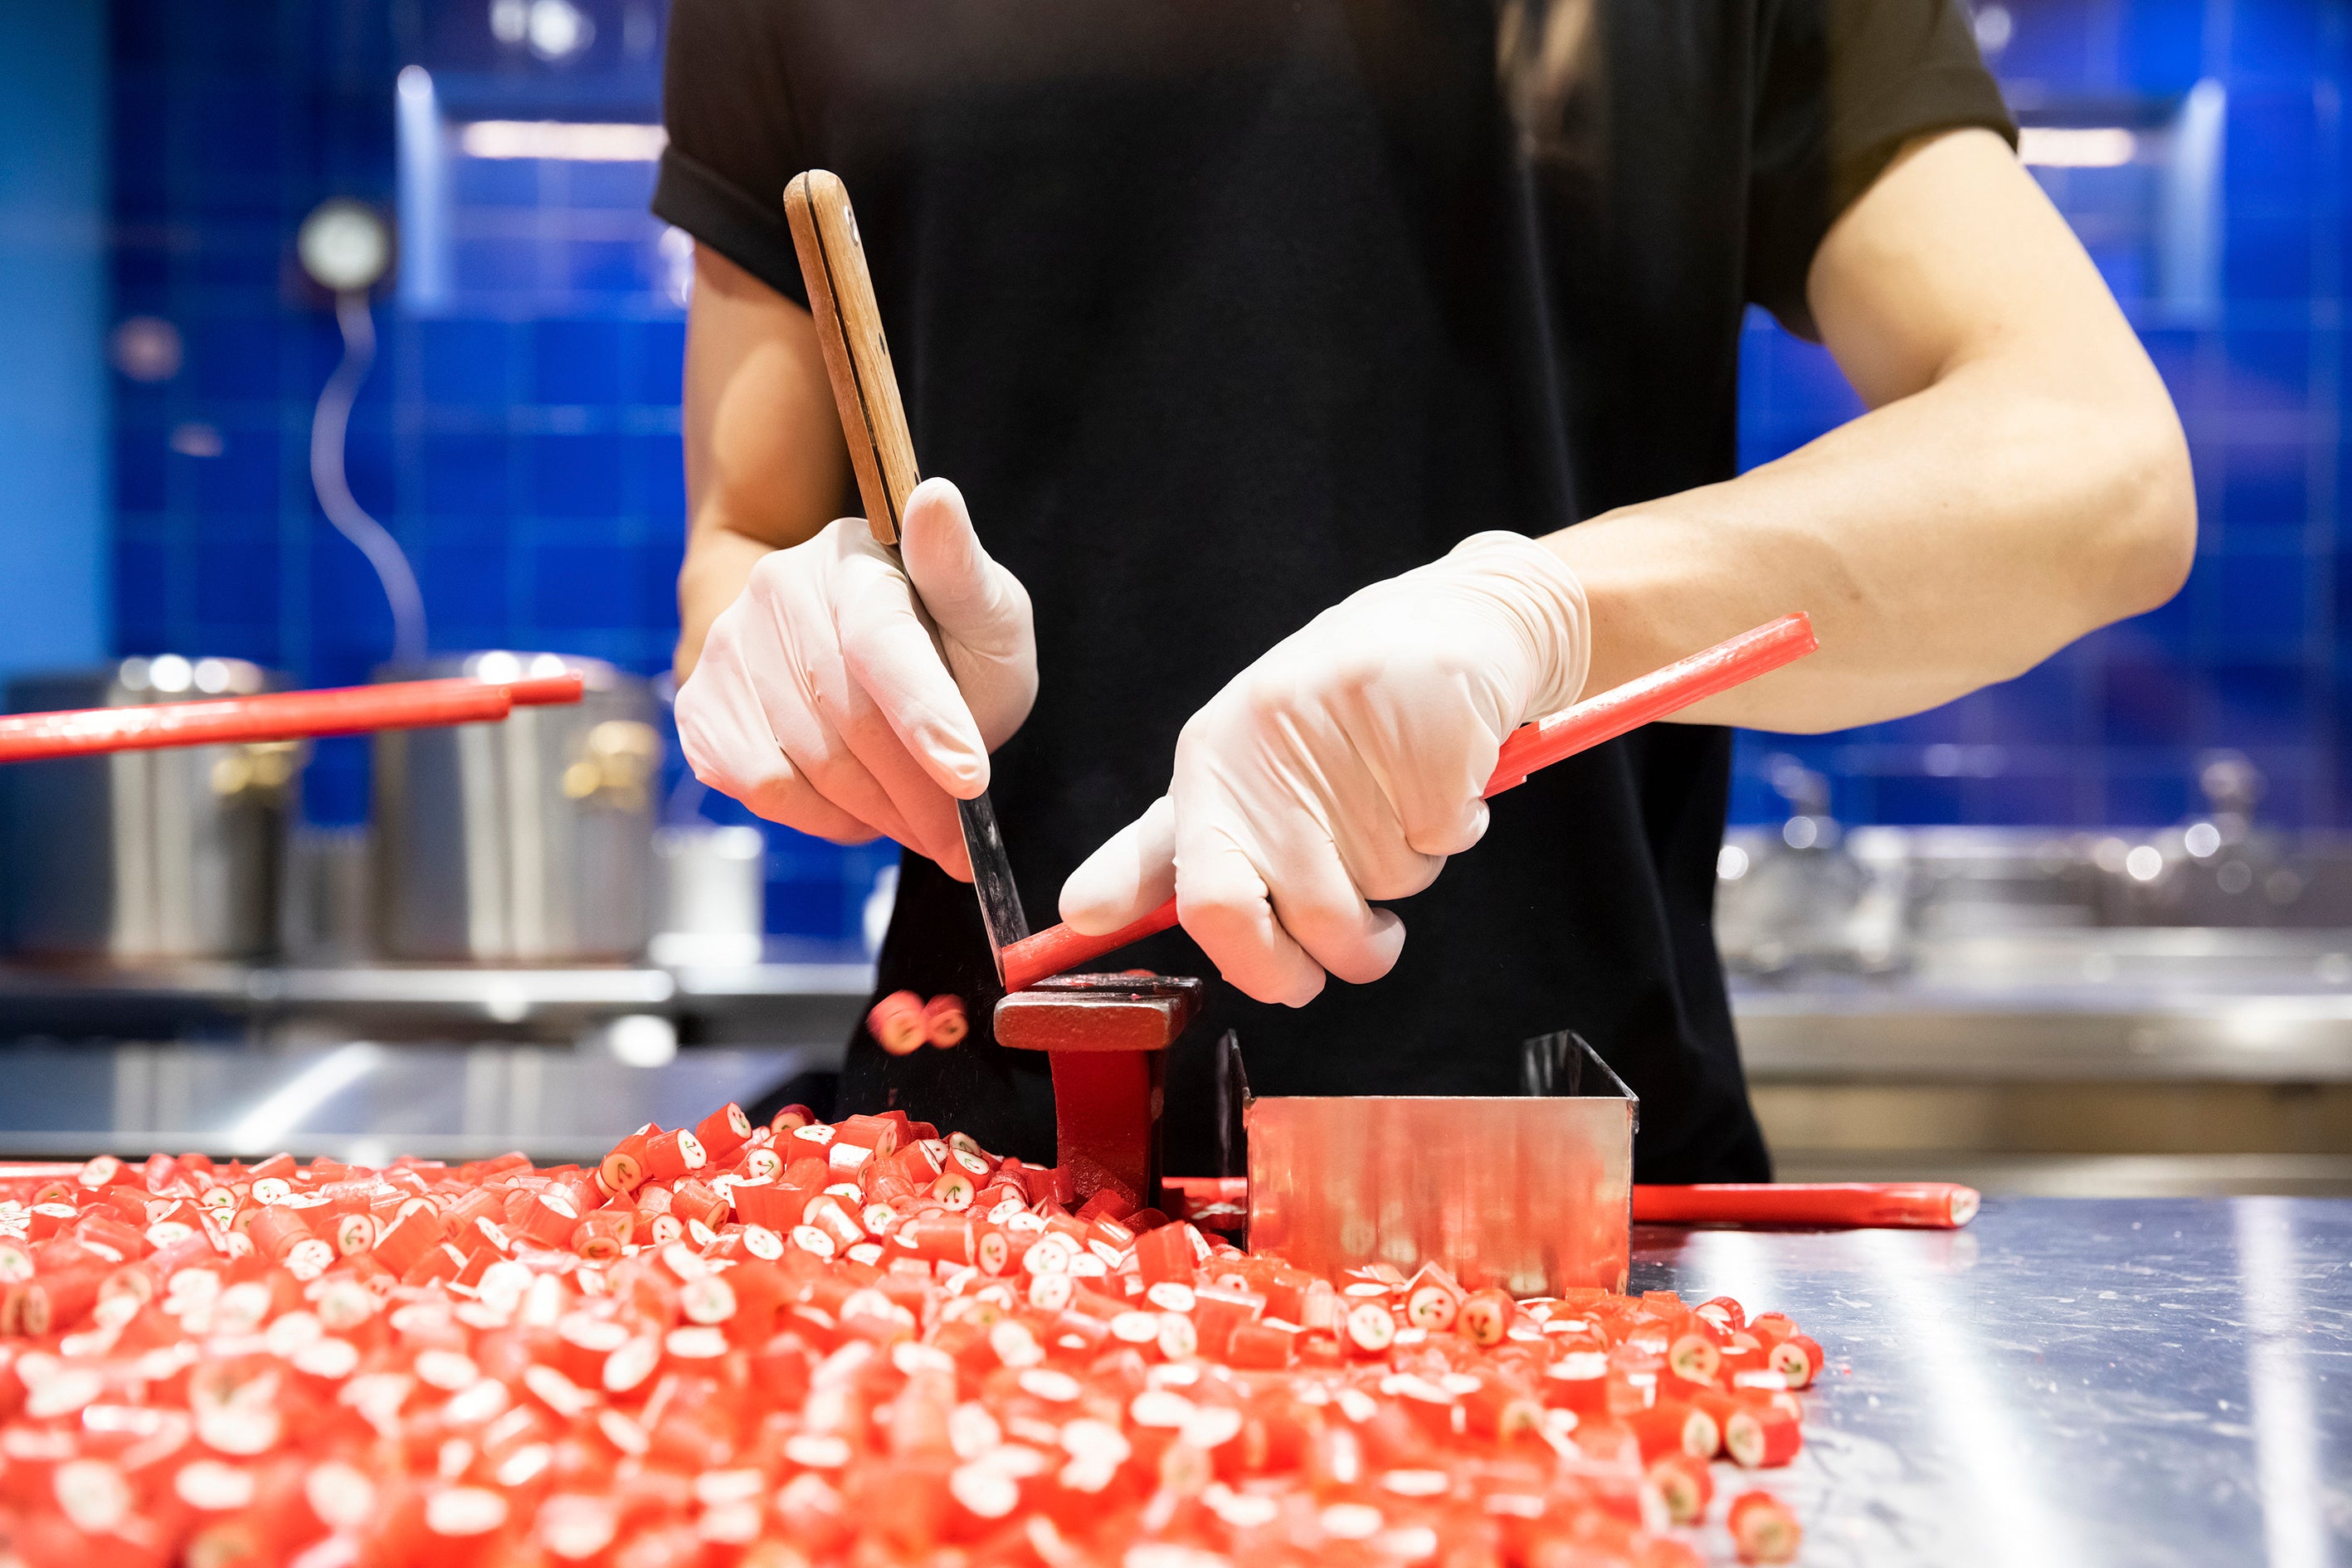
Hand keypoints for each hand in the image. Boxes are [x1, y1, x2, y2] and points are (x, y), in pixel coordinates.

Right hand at [675, 478, 1033, 879]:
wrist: (862, 655)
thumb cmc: (943, 637)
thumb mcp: (982, 608)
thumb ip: (962, 571)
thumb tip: (936, 499)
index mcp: (855, 560)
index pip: (882, 644)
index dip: (928, 717)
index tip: (970, 779)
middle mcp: (778, 590)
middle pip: (851, 722)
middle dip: (919, 794)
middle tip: (959, 838)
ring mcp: (730, 646)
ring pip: (809, 764)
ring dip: (878, 813)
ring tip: (920, 822)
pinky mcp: (702, 704)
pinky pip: (763, 787)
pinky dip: (823, 817)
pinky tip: (859, 808)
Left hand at [1059, 532, 1589, 1003]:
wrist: (1448, 619)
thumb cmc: (1328, 714)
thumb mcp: (1234, 774)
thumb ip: (1165, 853)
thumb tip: (1082, 914)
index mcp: (1210, 765)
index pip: (1207, 900)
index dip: (1249, 963)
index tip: (1286, 983)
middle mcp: (1268, 749)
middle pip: (1316, 921)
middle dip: (1351, 955)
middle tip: (1366, 939)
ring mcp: (1350, 737)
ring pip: (1393, 886)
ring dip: (1410, 870)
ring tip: (1400, 804)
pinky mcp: (1428, 732)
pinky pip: (1445, 841)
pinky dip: (1454, 827)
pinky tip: (1439, 774)